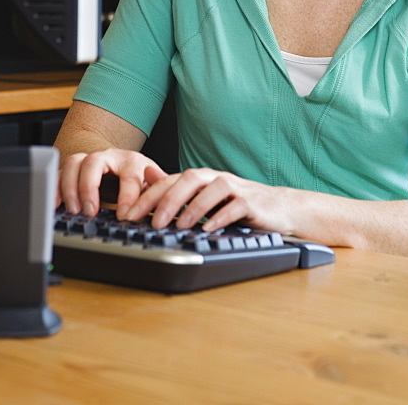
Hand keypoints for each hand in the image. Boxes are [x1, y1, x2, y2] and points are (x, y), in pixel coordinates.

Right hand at [57, 148, 166, 218]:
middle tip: (90, 211)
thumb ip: (160, 189)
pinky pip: (60, 172)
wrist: (123, 165)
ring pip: (75, 163)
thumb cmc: (140, 178)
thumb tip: (165, 194)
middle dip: (90, 187)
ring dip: (71, 187)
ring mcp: (90, 160)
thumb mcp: (155, 183)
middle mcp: (109, 157)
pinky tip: (55, 204)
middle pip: (95, 162)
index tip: (124, 216)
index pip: (129, 175)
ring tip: (74, 210)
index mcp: (132, 161)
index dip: (127, 196)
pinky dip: (55, 186)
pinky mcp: (74, 169)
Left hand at [125, 165, 294, 233]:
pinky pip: (235, 206)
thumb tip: (147, 186)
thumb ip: (179, 193)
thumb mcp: (205, 199)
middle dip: (167, 199)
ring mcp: (235, 188)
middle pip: (189, 179)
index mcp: (201, 179)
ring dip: (193, 207)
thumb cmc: (238, 204)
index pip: (170, 181)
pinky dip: (221, 216)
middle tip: (151, 221)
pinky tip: (209, 228)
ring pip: (212, 190)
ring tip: (178, 225)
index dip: (148, 196)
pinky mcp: (252, 202)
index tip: (129, 215)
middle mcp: (216, 179)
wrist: (278, 208)